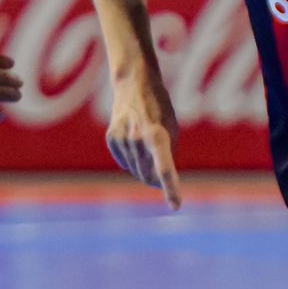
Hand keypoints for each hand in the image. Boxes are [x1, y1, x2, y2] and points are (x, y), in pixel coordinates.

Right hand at [106, 76, 181, 209]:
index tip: (176, 205)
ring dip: (145, 169)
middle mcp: (137, 139)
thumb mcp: (171, 129)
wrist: (133, 83)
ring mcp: (121, 139)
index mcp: (157, 135)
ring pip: (135, 171)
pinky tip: (134, 144)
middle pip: (148, 175)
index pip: (164, 169)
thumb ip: (166, 156)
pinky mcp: (111, 138)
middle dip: (157, 180)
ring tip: (148, 146)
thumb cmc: (159, 108)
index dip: (171, 188)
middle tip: (163, 176)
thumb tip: (154, 181)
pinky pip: (124, 163)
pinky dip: (132, 160)